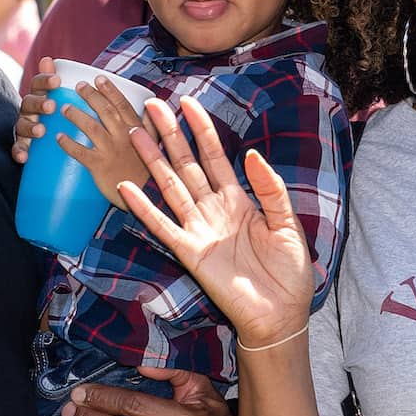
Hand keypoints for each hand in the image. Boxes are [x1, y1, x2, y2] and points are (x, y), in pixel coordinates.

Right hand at [10, 59, 59, 162]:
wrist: (49, 141)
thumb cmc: (61, 116)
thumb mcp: (66, 100)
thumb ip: (67, 84)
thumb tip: (54, 60)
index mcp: (40, 95)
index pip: (39, 84)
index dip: (46, 80)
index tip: (57, 80)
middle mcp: (29, 109)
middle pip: (30, 103)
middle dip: (40, 103)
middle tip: (51, 106)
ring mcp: (24, 126)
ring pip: (23, 124)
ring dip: (31, 127)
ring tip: (40, 130)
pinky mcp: (22, 144)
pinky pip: (18, 147)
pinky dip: (19, 151)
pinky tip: (23, 157)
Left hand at [56, 77, 151, 205]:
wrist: (149, 198)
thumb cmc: (150, 171)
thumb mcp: (156, 144)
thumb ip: (152, 124)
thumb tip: (152, 104)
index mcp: (137, 130)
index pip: (122, 104)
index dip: (110, 89)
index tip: (98, 78)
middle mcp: (124, 137)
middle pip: (105, 110)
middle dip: (90, 96)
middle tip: (78, 86)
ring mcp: (111, 151)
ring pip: (91, 127)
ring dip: (76, 115)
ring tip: (63, 108)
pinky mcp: (100, 166)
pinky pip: (80, 153)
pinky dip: (68, 144)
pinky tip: (58, 137)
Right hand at [120, 95, 314, 347]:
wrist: (280, 313)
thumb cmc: (289, 271)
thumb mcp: (287, 224)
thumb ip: (271, 189)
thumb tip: (251, 153)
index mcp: (239, 199)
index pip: (215, 156)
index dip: (201, 129)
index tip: (187, 103)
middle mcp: (213, 209)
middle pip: (186, 164)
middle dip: (170, 134)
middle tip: (151, 105)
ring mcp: (199, 229)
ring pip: (170, 186)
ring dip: (152, 160)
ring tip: (135, 134)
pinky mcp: (189, 253)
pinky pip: (162, 226)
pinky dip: (143, 207)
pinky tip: (126, 187)